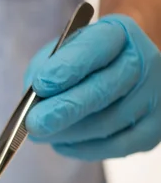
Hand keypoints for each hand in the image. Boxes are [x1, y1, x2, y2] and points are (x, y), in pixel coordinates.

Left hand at [23, 14, 160, 160]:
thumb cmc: (81, 60)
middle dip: (64, 109)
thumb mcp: (59, 52)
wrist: (116, 69)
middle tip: (34, 123)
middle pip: (104, 90)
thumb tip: (34, 103)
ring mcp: (153, 96)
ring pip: (108, 123)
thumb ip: (45, 70)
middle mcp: (144, 62)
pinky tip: (62, 143)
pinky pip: (117, 146)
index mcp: (118, 34)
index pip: (95, 48)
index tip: (40, 85)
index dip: (66, 68)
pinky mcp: (153, 128)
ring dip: (68, 133)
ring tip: (41, 134)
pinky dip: (84, 148)